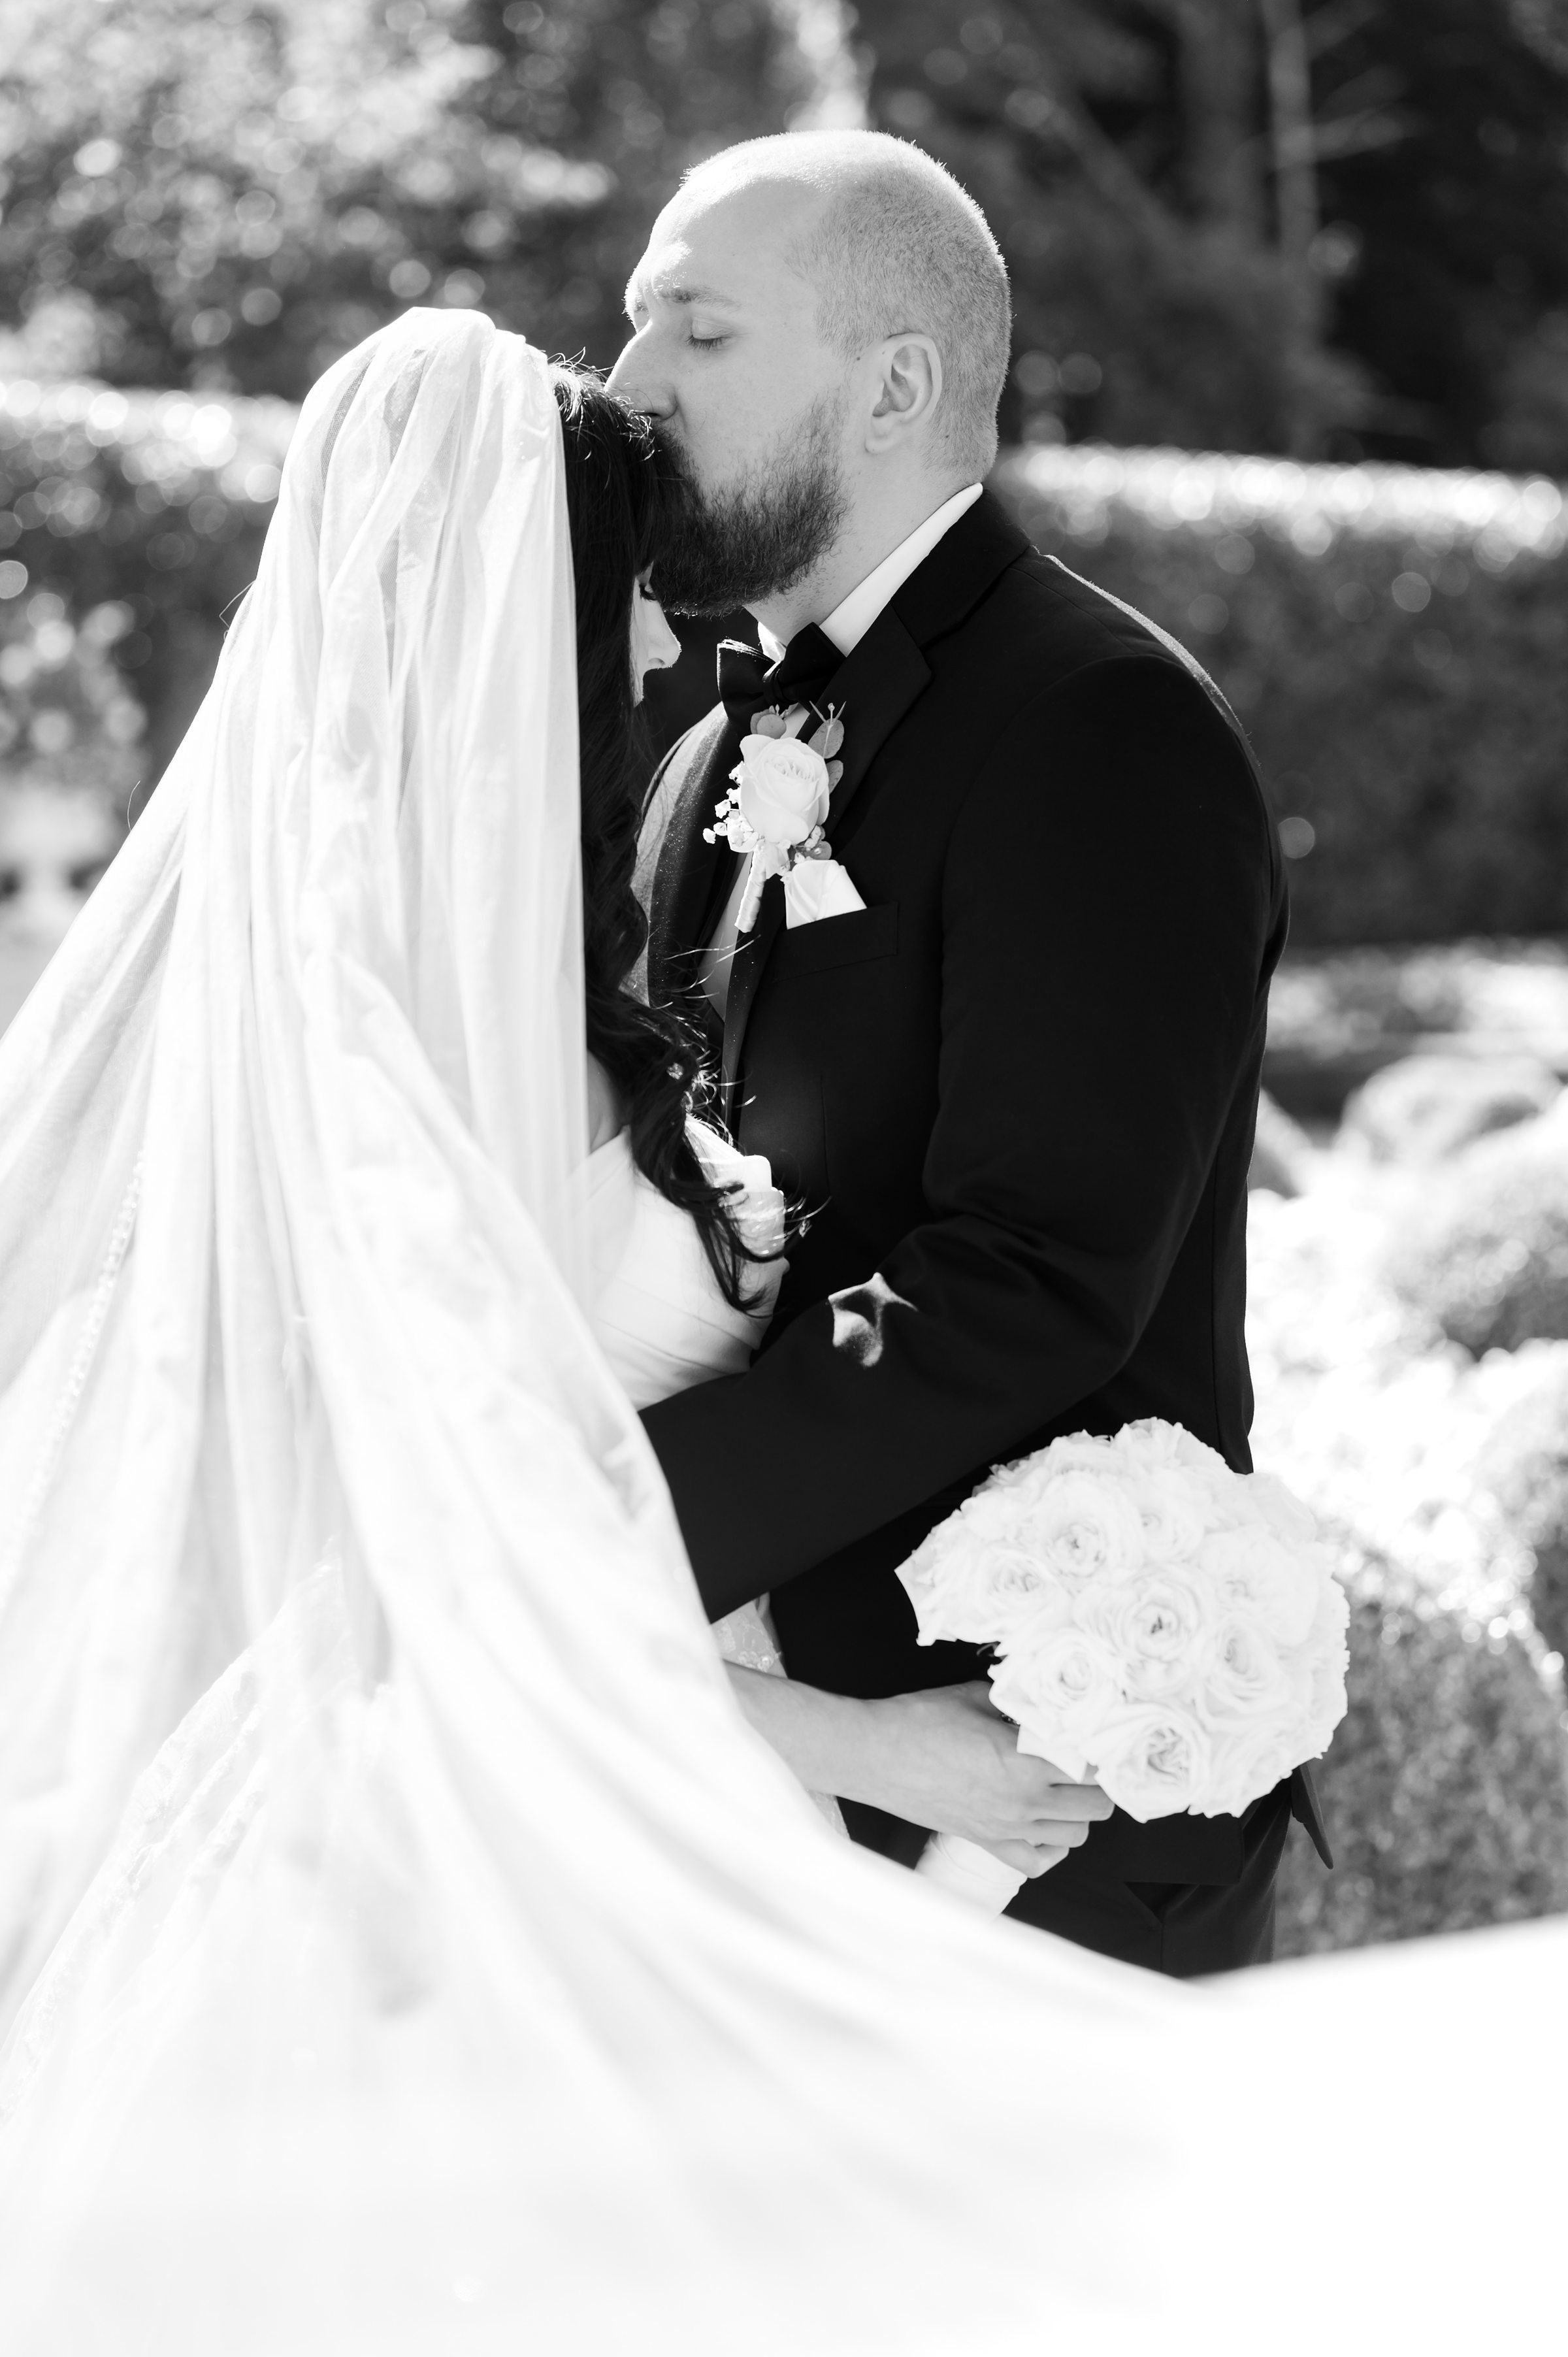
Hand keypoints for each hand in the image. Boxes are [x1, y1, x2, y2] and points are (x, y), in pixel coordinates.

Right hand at [852, 1682, 1112, 1877]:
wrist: (873, 1755)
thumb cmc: (916, 1723)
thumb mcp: (972, 1697)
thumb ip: (1013, 1701)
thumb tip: (1035, 1697)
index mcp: (1023, 1762)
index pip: (1092, 1768)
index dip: (1099, 1751)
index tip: (1094, 1736)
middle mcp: (1022, 1802)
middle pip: (1096, 1807)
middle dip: (1099, 1783)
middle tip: (1086, 1760)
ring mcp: (1006, 1828)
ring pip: (1074, 1835)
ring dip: (1078, 1812)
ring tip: (1065, 1786)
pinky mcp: (986, 1842)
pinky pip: (1037, 1861)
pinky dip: (1050, 1847)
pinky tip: (1044, 1824)